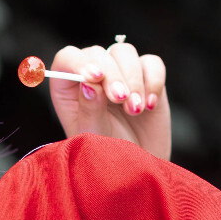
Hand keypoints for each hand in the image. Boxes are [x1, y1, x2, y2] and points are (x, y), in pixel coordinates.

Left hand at [47, 40, 170, 160]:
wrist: (140, 166)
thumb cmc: (107, 155)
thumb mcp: (93, 136)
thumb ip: (89, 109)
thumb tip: (89, 83)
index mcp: (67, 87)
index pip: (67, 58)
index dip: (79, 62)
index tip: (96, 77)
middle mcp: (91, 75)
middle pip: (98, 53)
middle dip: (112, 74)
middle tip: (121, 100)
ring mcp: (120, 73)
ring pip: (125, 53)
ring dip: (133, 78)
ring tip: (135, 110)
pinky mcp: (146, 76)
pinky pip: (152, 63)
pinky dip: (153, 80)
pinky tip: (149, 106)